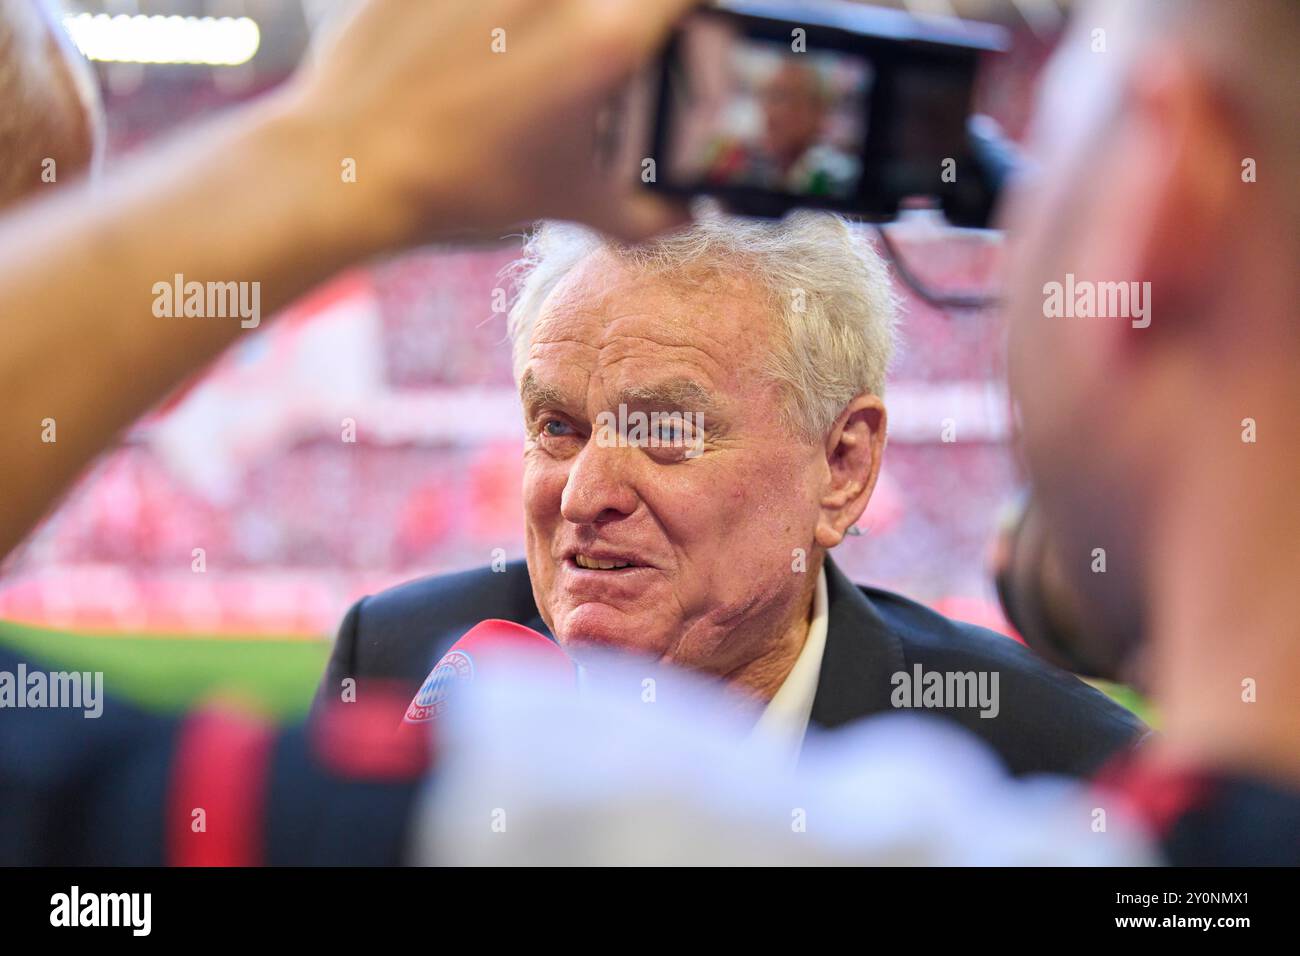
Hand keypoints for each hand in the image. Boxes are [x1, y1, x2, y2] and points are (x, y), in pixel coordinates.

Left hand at [288, 0, 696, 244]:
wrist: (354, 163)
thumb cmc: (465, 184)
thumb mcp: (568, 202)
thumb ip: (643, 213)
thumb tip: (687, 218)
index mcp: (604, 39)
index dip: (692, 7)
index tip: (680, 22)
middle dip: (615, 15)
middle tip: (602, 39)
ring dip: (546, 15)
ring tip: (523, 46)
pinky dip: (488, 12)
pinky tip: (475, 39)